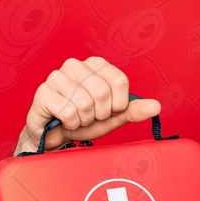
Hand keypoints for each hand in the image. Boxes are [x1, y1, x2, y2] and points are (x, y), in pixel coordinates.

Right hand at [16, 56, 160, 153]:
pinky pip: (68, 112)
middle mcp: (75, 65)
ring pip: (85, 103)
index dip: (117, 104)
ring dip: (84, 120)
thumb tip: (156, 106)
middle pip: (103, 92)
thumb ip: (133, 110)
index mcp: (96, 65)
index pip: (119, 81)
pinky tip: (64, 120)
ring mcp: (57, 76)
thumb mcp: (113, 117)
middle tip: (91, 116)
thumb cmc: (83, 121)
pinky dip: (71, 123)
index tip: (108, 110)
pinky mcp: (43, 92)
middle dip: (100, 114)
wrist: (55, 136)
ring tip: (77, 118)